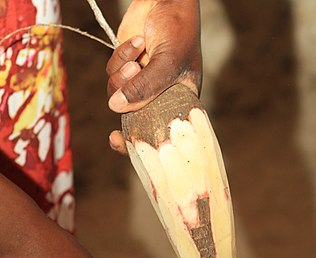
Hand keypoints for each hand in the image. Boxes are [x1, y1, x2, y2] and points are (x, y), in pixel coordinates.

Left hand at [106, 0, 201, 153]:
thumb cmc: (178, 30)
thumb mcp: (166, 62)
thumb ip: (143, 87)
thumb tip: (114, 107)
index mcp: (177, 102)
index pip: (157, 132)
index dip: (136, 143)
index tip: (118, 143)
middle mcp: (158, 95)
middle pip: (131, 116)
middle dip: (126, 103)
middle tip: (118, 112)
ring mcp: (140, 82)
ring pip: (116, 94)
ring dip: (122, 76)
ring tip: (137, 61)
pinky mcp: (125, 67)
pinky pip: (112, 73)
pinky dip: (120, 58)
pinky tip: (138, 43)